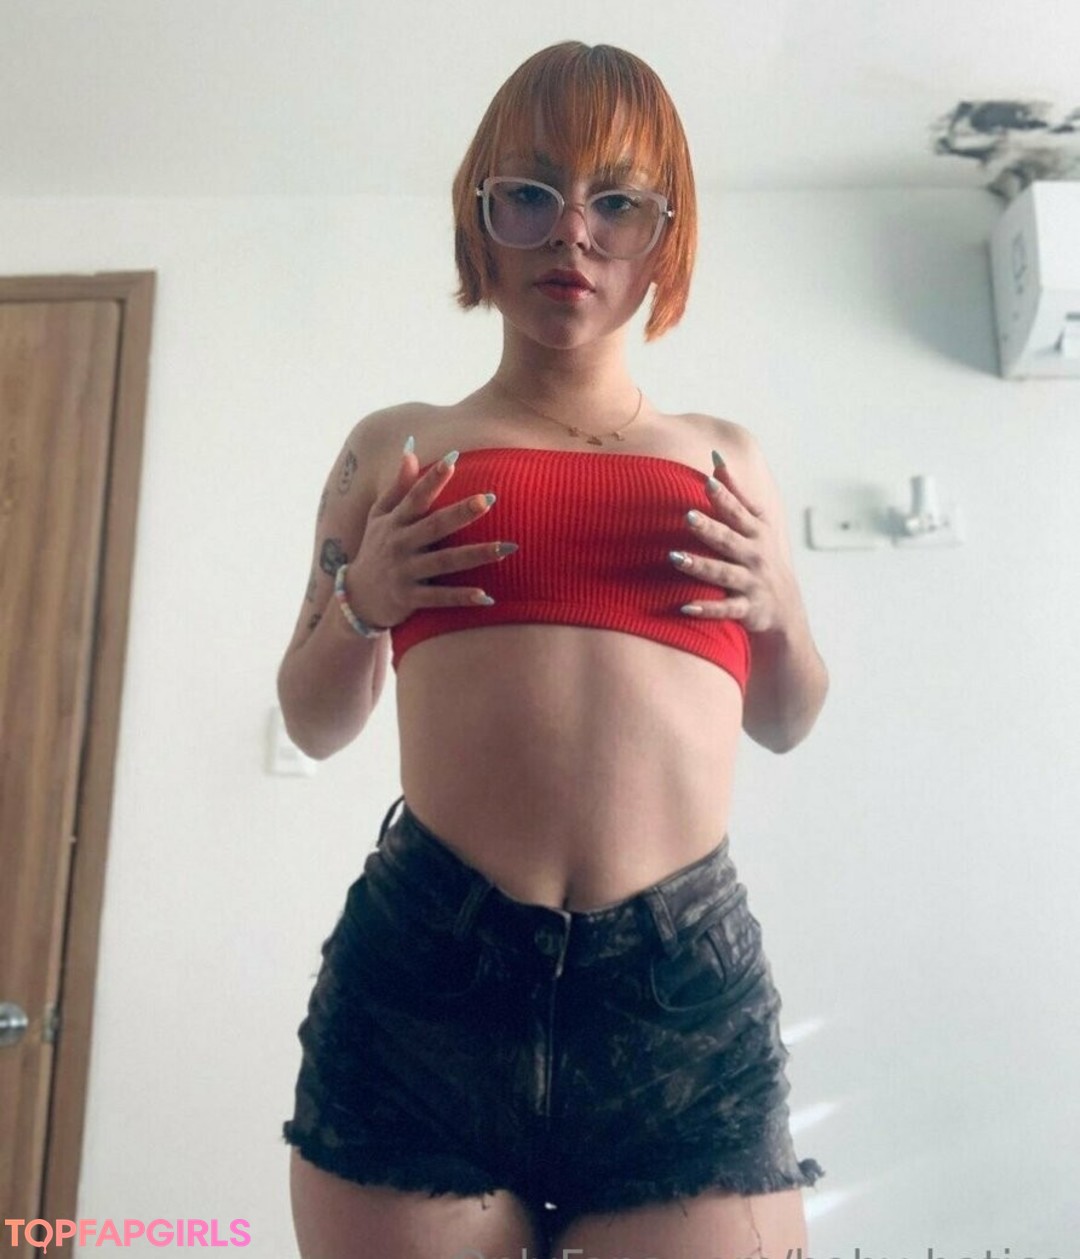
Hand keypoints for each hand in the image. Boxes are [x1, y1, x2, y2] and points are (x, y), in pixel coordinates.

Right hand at [344, 447, 514, 628]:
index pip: (415, 497)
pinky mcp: (410, 599)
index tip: (452, 460)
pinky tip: (486, 596)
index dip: (432, 479)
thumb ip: (399, 486)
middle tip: (489, 499)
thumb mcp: (379, 515)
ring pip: (444, 562)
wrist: (358, 598)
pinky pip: (440, 597)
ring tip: (506, 548)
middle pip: (434, 526)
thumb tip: (411, 449)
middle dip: (461, 512)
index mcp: (395, 522)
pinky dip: (461, 597)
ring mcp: (405, 572)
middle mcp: (400, 544)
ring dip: (476, 555)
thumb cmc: (375, 548)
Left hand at [672, 455, 799, 634]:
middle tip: (688, 517)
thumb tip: (716, 458)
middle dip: (709, 529)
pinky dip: (707, 610)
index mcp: (756, 532)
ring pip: (722, 574)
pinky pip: (725, 610)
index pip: (738, 512)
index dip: (725, 497)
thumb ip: (736, 493)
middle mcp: (755, 556)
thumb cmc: (762, 557)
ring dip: (700, 566)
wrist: (785, 609)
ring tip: (675, 558)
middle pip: (728, 540)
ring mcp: (751, 583)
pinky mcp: (747, 609)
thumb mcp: (756, 524)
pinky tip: (685, 608)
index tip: (708, 481)